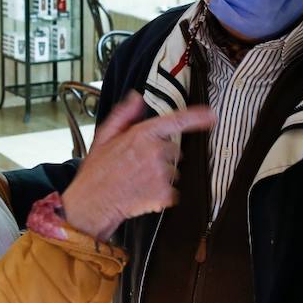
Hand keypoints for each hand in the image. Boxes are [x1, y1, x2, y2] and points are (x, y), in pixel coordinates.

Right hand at [62, 91, 214, 240]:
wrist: (90, 204)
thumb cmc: (96, 172)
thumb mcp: (104, 137)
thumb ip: (124, 116)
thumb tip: (136, 98)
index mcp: (142, 134)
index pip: (176, 121)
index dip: (197, 117)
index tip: (211, 116)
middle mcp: (155, 151)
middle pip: (174, 152)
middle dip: (161, 158)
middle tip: (137, 166)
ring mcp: (161, 174)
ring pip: (174, 173)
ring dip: (161, 178)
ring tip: (137, 181)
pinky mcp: (164, 194)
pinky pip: (172, 193)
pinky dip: (161, 196)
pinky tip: (142, 194)